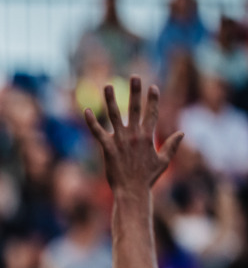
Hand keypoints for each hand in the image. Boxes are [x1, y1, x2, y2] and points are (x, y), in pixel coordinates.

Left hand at [84, 76, 182, 193]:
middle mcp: (134, 135)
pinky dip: (91, 122)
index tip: (153, 87)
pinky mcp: (107, 148)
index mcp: (148, 137)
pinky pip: (98, 132)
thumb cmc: (147, 178)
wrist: (132, 191)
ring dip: (111, 99)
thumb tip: (182, 133)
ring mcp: (120, 141)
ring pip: (114, 115)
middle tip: (135, 76)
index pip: (152, 114)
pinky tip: (86, 111)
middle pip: (135, 109)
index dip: (153, 100)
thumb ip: (172, 146)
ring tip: (107, 85)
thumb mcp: (163, 162)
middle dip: (135, 92)